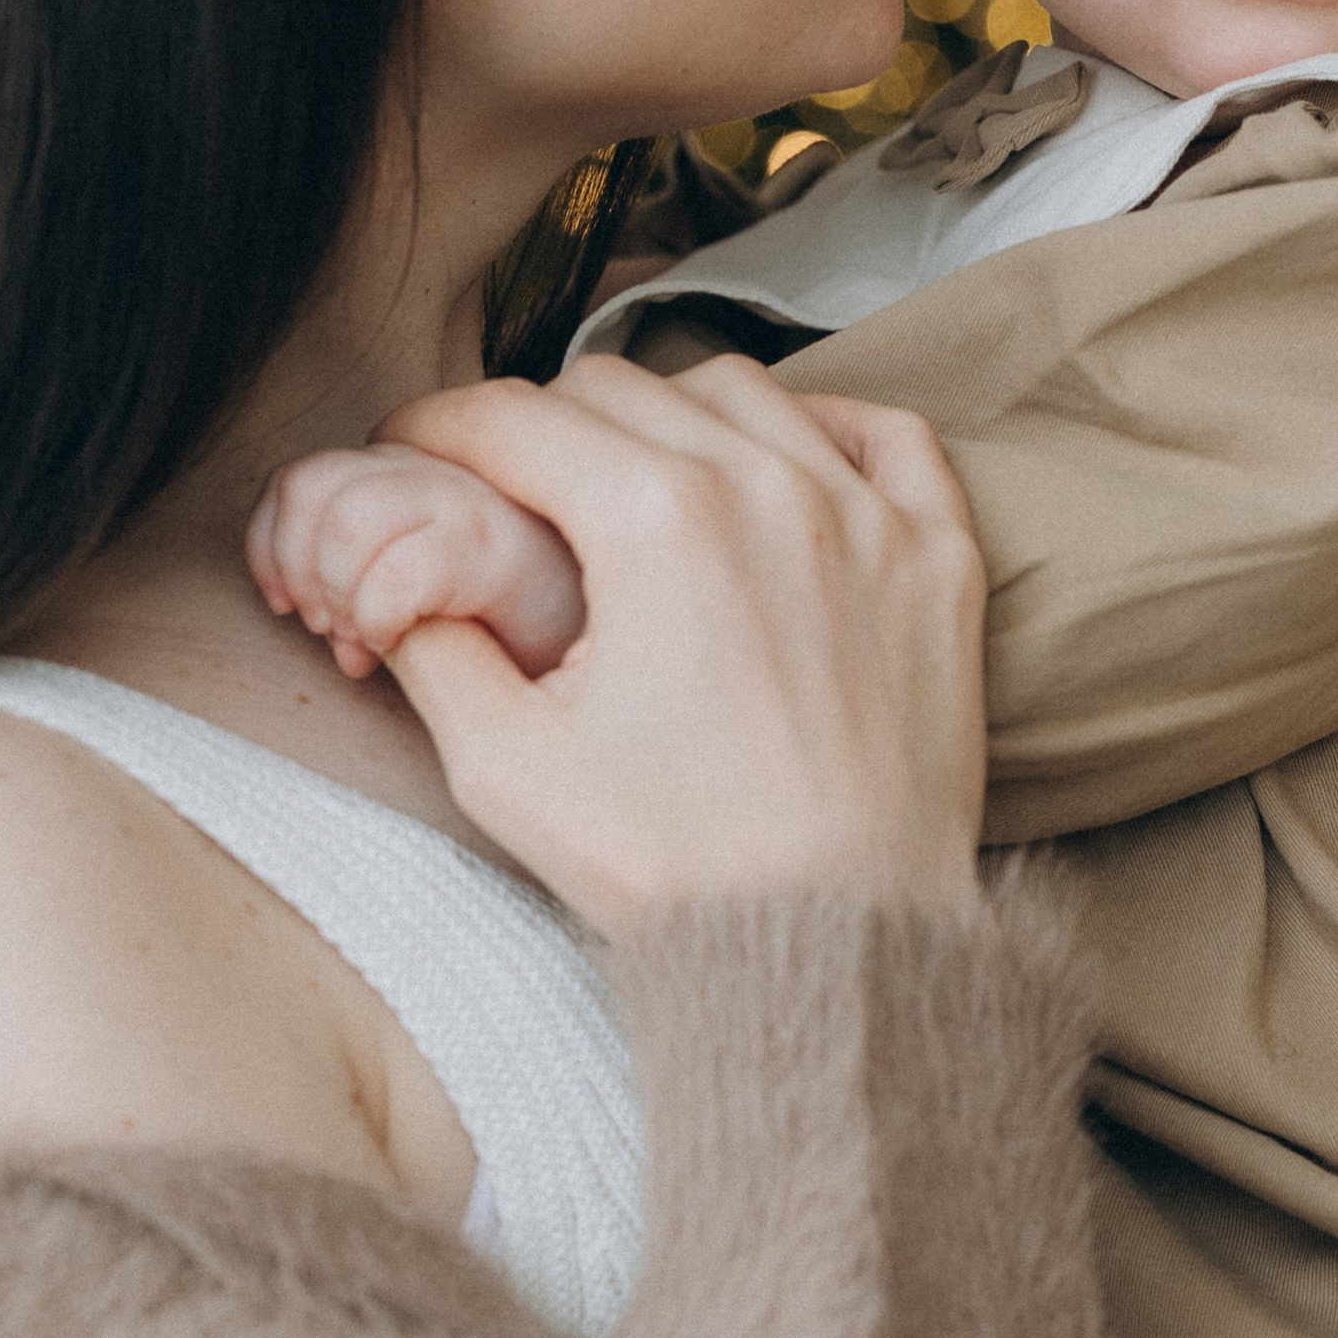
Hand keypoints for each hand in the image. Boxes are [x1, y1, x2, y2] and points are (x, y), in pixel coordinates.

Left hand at [247, 442, 586, 680]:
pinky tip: (397, 642)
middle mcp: (453, 471)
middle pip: (313, 482)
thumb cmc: (541, 648)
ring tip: (364, 638)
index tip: (292, 609)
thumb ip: (371, 573)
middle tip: (331, 629)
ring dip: (334, 590)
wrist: (633, 679)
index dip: (274, 546)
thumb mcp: (432, 598)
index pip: (304, 478)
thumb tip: (307, 611)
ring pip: (346, 513)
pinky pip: (399, 568)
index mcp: (429, 472)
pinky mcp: (509, 551)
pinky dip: (374, 614)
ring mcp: (482, 502)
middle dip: (298, 570)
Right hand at [351, 351, 987, 939]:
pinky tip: (785, 464)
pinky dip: (826, 427)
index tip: (415, 448)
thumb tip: (398, 578)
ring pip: (744, 392)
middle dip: (542, 426)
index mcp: (655, 521)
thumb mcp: (506, 766)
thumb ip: (434, 644)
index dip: (439, 428)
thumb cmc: (677, 871)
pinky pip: (888, 437)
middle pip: (619, 390)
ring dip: (669, 417)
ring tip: (633, 481)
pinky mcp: (939, 561)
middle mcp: (769, 487)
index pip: (515, 420)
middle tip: (509, 485)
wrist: (835, 947)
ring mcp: (869, 517)